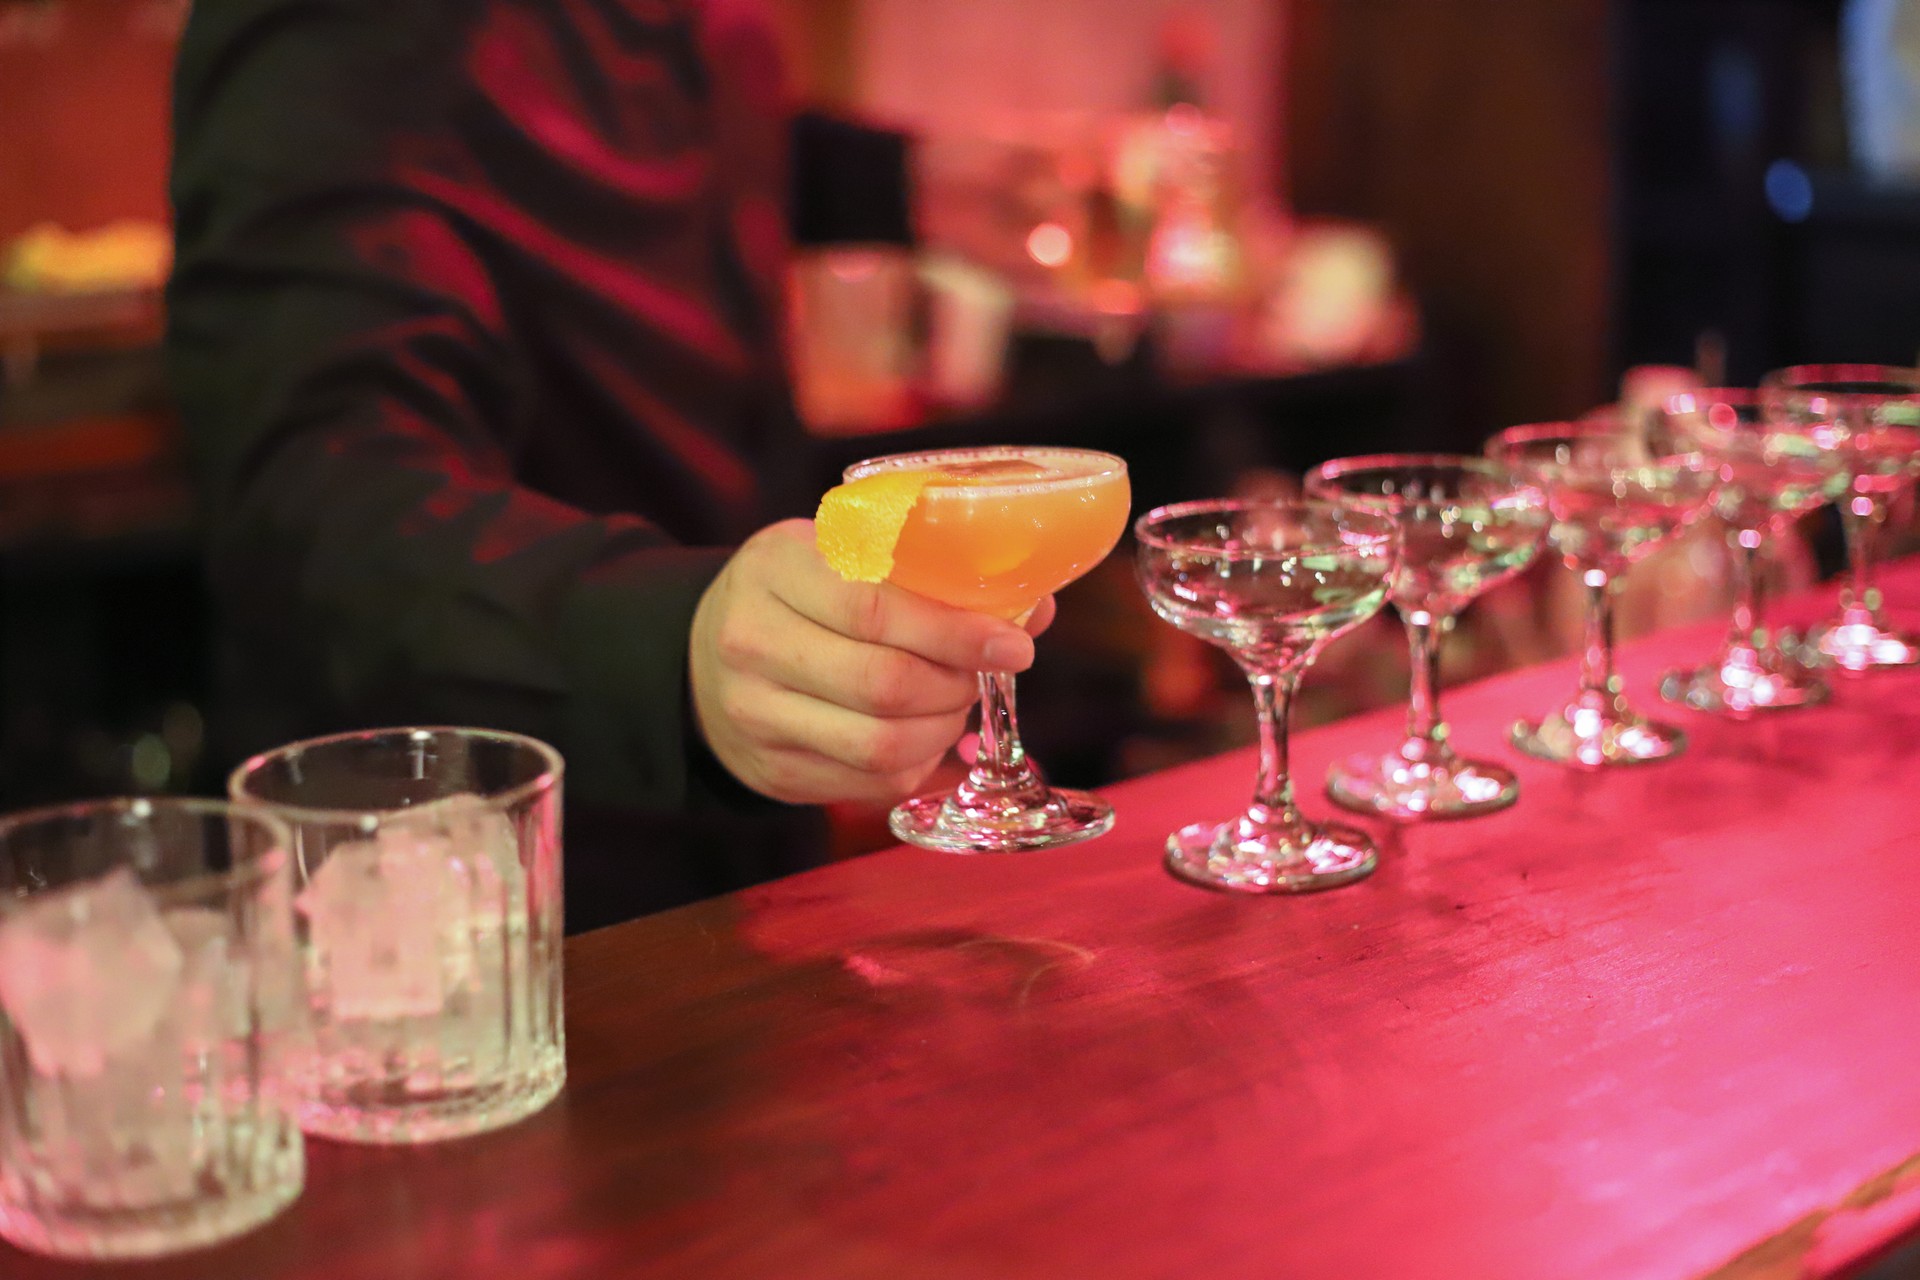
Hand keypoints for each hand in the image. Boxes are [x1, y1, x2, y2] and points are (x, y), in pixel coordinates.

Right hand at [689, 519, 1053, 804]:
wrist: (702, 657)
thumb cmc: (798, 594)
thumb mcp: (842, 554)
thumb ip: (930, 573)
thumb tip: (1036, 607)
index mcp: (776, 568)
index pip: (876, 609)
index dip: (955, 633)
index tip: (1014, 644)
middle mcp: (753, 642)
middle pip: (885, 685)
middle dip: (958, 685)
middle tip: (986, 673)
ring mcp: (756, 714)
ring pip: (881, 745)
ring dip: (943, 729)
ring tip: (955, 703)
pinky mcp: (773, 771)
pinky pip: (870, 781)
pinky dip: (917, 761)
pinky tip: (922, 731)